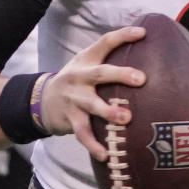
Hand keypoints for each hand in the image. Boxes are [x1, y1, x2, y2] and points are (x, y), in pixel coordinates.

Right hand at [37, 26, 146, 161]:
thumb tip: (147, 54)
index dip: (123, 36)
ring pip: (91, 105)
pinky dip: (93, 145)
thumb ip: (108, 61)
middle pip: (100, 73)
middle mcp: (79, 77)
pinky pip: (83, 133)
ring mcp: (73, 98)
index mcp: (86, 60)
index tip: (142, 33)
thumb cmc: (76, 82)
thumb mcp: (86, 65)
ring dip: (109, 111)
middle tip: (141, 79)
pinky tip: (105, 155)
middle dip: (120, 75)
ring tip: (126, 119)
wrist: (41, 100)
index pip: (105, 43)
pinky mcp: (70, 118)